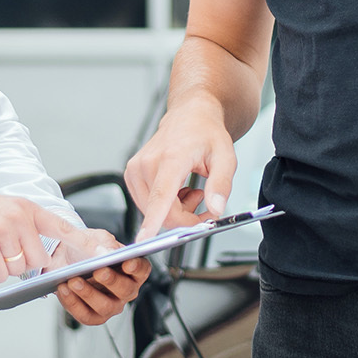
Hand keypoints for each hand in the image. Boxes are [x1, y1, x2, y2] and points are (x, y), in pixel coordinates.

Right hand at [0, 192, 78, 283]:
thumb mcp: (1, 210)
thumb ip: (22, 227)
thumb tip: (38, 255)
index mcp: (25, 207)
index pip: (60, 226)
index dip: (82, 243)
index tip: (103, 254)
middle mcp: (18, 218)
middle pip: (38, 258)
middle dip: (20, 263)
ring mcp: (3, 232)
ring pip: (18, 269)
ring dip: (1, 268)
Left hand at [48, 227, 151, 324]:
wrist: (65, 259)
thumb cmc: (86, 249)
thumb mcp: (96, 239)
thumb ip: (104, 245)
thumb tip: (108, 254)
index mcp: (132, 269)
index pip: (142, 270)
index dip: (137, 267)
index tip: (127, 262)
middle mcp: (126, 290)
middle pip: (126, 290)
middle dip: (111, 281)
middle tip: (98, 271)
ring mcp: (111, 305)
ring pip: (105, 306)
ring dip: (88, 294)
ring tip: (73, 280)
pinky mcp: (94, 316)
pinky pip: (86, 315)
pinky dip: (73, 303)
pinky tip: (64, 289)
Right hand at [124, 107, 235, 239]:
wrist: (191, 117)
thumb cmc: (207, 134)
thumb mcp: (226, 157)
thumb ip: (221, 184)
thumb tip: (216, 208)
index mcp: (171, 157)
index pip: (160, 195)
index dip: (153, 221)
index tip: (143, 240)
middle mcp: (148, 162)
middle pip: (162, 211)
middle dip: (186, 218)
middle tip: (205, 203)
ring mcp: (136, 168)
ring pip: (153, 212)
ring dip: (176, 211)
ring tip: (191, 190)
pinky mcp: (131, 174)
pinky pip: (147, 205)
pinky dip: (165, 205)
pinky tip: (177, 189)